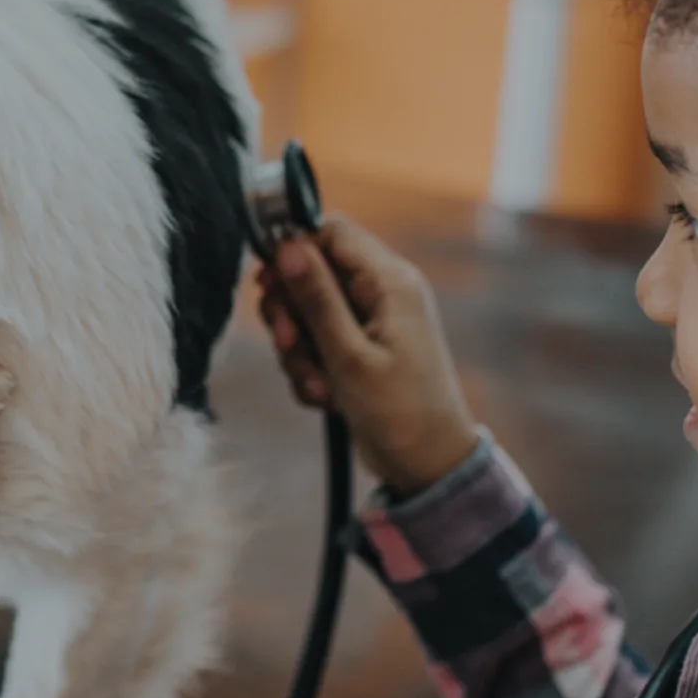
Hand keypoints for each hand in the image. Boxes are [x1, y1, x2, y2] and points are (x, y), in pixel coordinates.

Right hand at [258, 216, 480, 495]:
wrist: (427, 465)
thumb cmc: (400, 412)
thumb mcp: (349, 356)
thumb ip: (317, 298)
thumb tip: (288, 246)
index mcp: (390, 282)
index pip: (331, 232)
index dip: (294, 251)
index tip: (270, 285)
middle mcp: (382, 294)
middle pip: (312, 273)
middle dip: (291, 314)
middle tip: (290, 345)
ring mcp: (371, 323)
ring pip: (308, 313)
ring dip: (299, 351)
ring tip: (318, 384)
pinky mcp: (360, 350)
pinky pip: (317, 343)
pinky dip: (312, 370)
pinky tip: (327, 398)